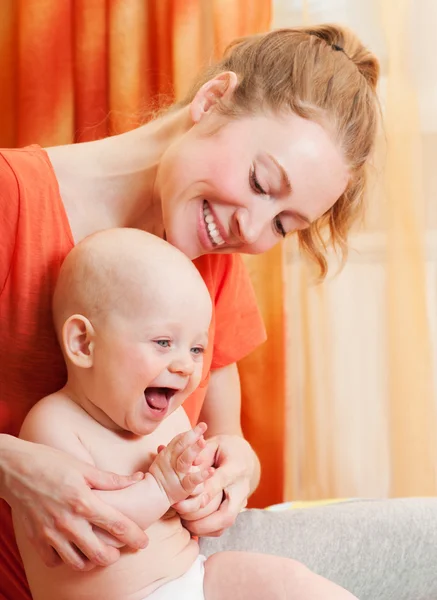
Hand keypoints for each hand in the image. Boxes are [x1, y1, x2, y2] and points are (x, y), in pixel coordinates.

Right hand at [2, 437, 147, 570]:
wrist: (15, 468)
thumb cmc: (51, 463)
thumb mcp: (84, 468)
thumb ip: (112, 480)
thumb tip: (137, 479)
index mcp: (84, 501)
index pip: (117, 525)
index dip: (134, 536)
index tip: (143, 542)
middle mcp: (68, 522)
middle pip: (99, 554)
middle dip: (113, 556)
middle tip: (117, 551)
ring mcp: (51, 534)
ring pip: (78, 563)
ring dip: (91, 560)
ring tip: (96, 551)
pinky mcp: (36, 540)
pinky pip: (54, 561)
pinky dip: (65, 559)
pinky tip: (70, 547)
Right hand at [149, 423, 213, 505]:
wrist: (153, 495)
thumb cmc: (163, 475)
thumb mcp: (166, 458)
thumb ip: (179, 448)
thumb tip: (198, 439)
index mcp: (168, 453)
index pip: (179, 440)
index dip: (189, 433)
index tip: (201, 426)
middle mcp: (172, 461)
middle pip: (181, 445)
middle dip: (192, 435)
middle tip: (203, 426)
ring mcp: (178, 473)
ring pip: (185, 459)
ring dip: (194, 450)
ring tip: (203, 442)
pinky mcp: (183, 486)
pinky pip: (192, 480)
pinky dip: (201, 475)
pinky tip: (211, 471)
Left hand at [176, 435, 256, 536]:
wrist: (243, 456)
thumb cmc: (225, 448)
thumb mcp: (214, 444)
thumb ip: (202, 454)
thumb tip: (188, 465)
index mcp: (236, 467)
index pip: (221, 481)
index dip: (207, 492)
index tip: (189, 500)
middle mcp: (241, 488)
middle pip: (227, 514)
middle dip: (204, 521)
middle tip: (182, 518)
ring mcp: (240, 502)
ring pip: (224, 524)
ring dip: (203, 528)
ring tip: (184, 523)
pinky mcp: (236, 510)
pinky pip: (222, 527)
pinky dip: (206, 530)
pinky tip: (191, 525)